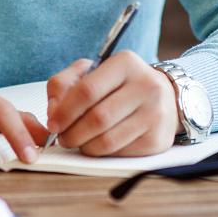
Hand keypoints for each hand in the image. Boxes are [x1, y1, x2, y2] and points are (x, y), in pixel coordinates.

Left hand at [45, 51, 178, 156]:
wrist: (164, 99)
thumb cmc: (120, 86)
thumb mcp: (93, 72)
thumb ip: (65, 83)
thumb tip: (53, 112)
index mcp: (126, 63)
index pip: (87, 90)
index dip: (64, 111)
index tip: (53, 123)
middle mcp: (146, 85)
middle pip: (97, 118)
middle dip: (72, 133)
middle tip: (63, 138)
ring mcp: (155, 113)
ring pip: (107, 140)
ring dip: (84, 146)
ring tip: (78, 142)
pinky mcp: (157, 139)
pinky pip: (119, 153)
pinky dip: (102, 153)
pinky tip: (98, 145)